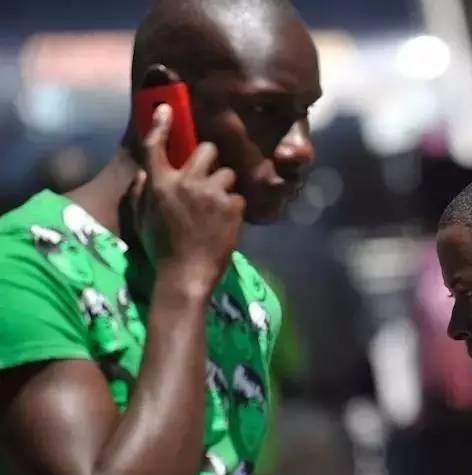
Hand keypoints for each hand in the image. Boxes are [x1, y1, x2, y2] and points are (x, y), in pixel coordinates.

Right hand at [132, 104, 243, 294]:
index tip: (166, 109)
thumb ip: (141, 191)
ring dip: (223, 186)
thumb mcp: (141, 218)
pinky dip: (233, 208)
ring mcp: (211, 193)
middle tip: (207, 177)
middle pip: (207, 149)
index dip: (161, 125)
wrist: (186, 275)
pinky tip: (224, 224)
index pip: (157, 146)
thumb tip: (145, 171)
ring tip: (216, 208)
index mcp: (159, 184)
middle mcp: (185, 182)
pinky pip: (237, 196)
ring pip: (227, 173)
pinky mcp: (232, 206)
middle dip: (210, 159)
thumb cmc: (160, 248)